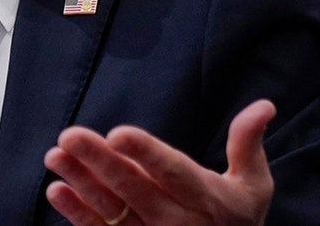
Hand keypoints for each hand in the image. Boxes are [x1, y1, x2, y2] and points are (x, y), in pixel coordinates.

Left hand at [43, 99, 275, 225]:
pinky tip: (57, 190)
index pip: (173, 172)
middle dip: (99, 161)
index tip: (118, 132)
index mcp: (206, 198)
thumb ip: (247, 144)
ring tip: (55, 156)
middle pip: (134, 188)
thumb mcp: (253, 184)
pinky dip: (77, 214)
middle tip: (69, 135)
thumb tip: (264, 105)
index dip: (145, 153)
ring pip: (111, 210)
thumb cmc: (237, 217)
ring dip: (80, 182)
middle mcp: (177, 220)